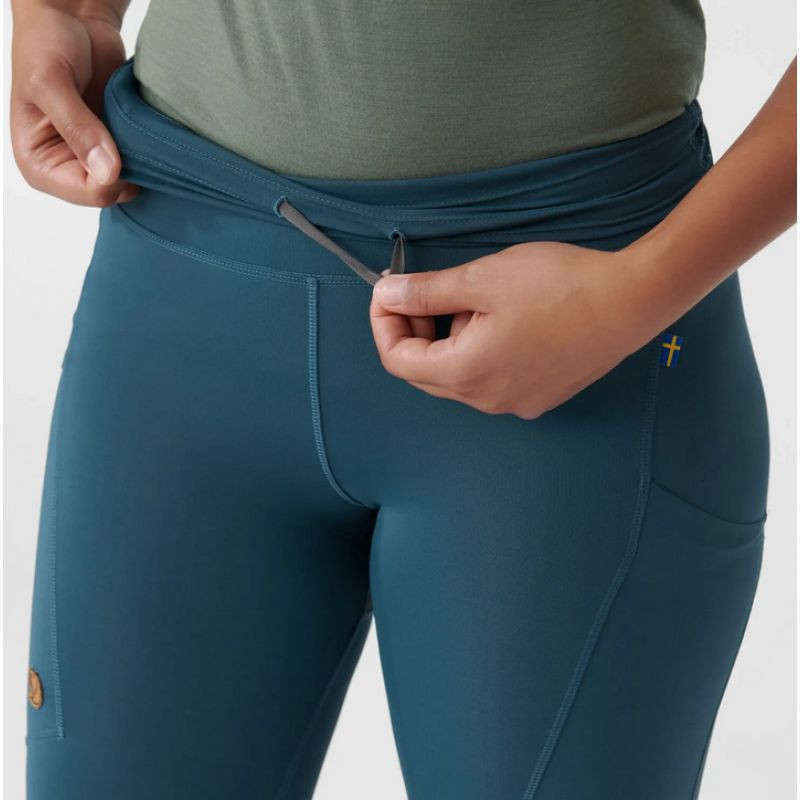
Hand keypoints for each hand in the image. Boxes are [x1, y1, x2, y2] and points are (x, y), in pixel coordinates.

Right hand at [10, 1, 137, 205]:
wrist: (69, 17)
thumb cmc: (45, 42)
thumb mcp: (50, 82)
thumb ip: (78, 128)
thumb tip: (108, 173)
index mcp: (39, 165)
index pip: (89, 193)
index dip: (113, 176)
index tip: (120, 144)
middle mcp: (67, 169)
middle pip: (114, 192)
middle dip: (129, 168)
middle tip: (132, 132)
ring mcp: (95, 159)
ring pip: (133, 180)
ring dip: (143, 159)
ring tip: (136, 127)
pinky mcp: (118, 146)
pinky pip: (143, 162)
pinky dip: (151, 150)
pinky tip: (146, 129)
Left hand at [370, 242, 653, 418]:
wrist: (632, 301)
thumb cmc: (559, 285)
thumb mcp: (482, 279)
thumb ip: (426, 292)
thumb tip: (386, 294)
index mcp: (467, 373)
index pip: (397, 360)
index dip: (384, 324)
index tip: (389, 291)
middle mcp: (487, 400)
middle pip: (426, 372)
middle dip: (416, 330)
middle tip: (427, 291)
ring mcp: (515, 404)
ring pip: (459, 375)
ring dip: (452, 339)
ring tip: (481, 301)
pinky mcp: (539, 397)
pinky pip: (490, 380)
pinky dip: (481, 351)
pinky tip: (505, 320)